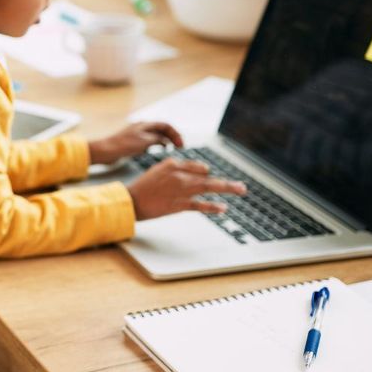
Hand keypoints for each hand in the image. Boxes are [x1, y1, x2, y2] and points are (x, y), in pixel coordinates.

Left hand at [88, 121, 184, 164]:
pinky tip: (157, 150)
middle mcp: (141, 128)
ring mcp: (137, 135)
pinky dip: (155, 145)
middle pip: (161, 129)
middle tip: (179, 147)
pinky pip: (148, 142)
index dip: (175, 134)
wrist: (105, 151)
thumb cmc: (123, 145)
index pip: (165, 125)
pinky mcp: (132, 143)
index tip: (180, 145)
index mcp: (144, 124)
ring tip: (171, 148)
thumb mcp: (144, 141)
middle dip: (172, 137)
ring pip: (155, 135)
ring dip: (164, 140)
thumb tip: (165, 141)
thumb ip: (156, 139)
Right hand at [127, 158, 246, 219]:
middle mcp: (179, 174)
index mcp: (173, 164)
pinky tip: (222, 208)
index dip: (206, 175)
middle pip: (208, 177)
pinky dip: (212, 206)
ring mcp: (180, 189)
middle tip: (241, 187)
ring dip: (227, 189)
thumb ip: (176, 170)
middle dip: (226, 183)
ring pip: (208, 187)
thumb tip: (196, 172)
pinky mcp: (178, 204)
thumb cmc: (143, 187)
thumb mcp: (158, 171)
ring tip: (240, 191)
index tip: (211, 181)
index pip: (199, 167)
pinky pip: (200, 205)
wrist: (130, 201)